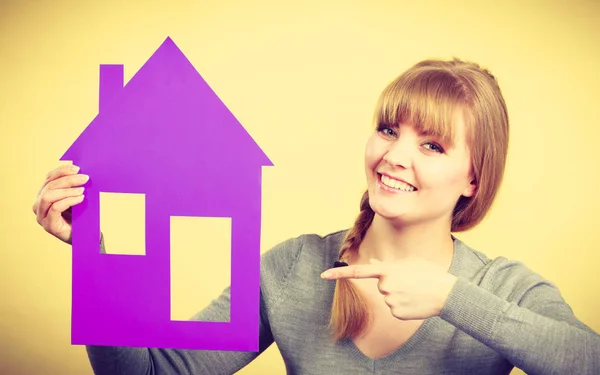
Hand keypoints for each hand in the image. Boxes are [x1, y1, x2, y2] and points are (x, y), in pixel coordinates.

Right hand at [32, 164, 88, 243]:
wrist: (85, 236)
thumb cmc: (80, 216)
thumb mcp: (76, 197)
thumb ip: (73, 186)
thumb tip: (80, 171)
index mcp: (43, 195)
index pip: (48, 178)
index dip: (62, 171)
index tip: (77, 168)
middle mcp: (38, 205)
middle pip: (49, 186)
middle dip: (68, 179)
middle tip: (84, 178)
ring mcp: (41, 216)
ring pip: (48, 196)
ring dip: (68, 190)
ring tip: (82, 190)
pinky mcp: (48, 225)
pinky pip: (55, 208)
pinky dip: (69, 200)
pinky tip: (80, 199)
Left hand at [321, 257, 457, 319]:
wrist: (446, 293)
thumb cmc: (429, 273)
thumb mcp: (409, 262)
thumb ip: (388, 263)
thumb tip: (373, 263)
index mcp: (387, 270)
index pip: (358, 271)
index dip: (339, 273)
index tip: (324, 274)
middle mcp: (385, 285)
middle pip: (380, 285)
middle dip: (392, 283)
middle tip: (410, 282)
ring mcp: (389, 300)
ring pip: (387, 297)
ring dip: (398, 294)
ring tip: (415, 291)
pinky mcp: (396, 313)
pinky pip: (394, 308)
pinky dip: (403, 306)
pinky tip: (415, 302)